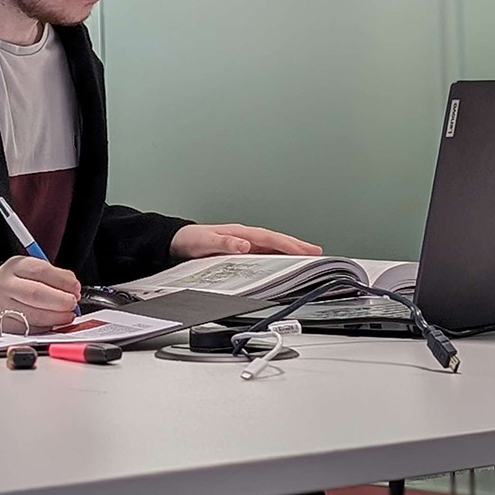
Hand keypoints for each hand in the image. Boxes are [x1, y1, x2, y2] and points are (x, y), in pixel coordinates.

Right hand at [0, 256, 80, 330]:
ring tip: (66, 316)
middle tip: (72, 304)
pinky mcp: (1, 326)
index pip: (40, 270)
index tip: (76, 288)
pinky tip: (52, 324)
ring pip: (32, 315)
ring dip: (55, 318)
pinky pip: (27, 329)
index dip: (62, 280)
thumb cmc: (12, 283)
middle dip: (60, 301)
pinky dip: (44, 328)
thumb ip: (51, 275)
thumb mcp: (27, 269)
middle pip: (35, 293)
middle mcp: (5, 285)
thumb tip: (73, 286)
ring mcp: (1, 307)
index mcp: (15, 267)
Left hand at [172, 223, 321, 258]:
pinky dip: (278, 255)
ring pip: (272, 246)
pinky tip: (284, 261)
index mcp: (240, 233)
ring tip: (308, 256)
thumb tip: (244, 245)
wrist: (177, 241)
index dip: (288, 245)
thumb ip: (224, 243)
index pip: (269, 239)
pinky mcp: (241, 250)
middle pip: (276, 240)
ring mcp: (244, 242)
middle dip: (297, 245)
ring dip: (290, 250)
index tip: (305, 251)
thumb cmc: (190, 240)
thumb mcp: (204, 242)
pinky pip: (264, 252)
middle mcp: (244, 236)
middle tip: (317, 252)